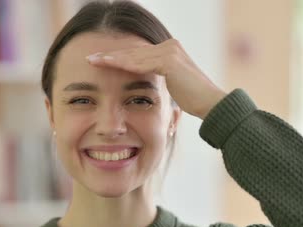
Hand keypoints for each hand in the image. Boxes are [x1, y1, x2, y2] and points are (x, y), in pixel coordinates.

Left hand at [86, 39, 226, 119]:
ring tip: (92, 60)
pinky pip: (140, 63)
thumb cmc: (195, 101)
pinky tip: (107, 65)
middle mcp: (169, 46)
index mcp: (169, 51)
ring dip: (111, 58)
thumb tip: (147, 87)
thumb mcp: (173, 87)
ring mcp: (169, 51)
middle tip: (90, 58)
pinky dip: (122, 64)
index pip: (138, 53)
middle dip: (110, 55)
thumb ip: (160, 81)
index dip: (118, 57)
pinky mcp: (169, 61)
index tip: (100, 62)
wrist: (212, 105)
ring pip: (133, 55)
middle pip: (133, 51)